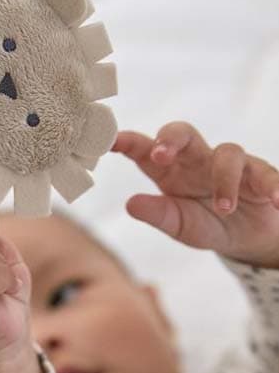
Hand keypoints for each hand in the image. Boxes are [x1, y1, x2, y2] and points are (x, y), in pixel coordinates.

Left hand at [113, 122, 278, 268]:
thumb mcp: (179, 225)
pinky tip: (275, 200)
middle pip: (183, 133)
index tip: (110, 141)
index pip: (145, 149)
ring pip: (227, 153)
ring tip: (224, 207)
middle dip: (170, 138)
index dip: (127, 142)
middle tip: (160, 155)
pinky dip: (273, 185)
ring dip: (224, 179)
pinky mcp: (261, 176)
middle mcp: (196, 160)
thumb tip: (130, 204)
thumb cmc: (206, 224)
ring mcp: (230, 165)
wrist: (247, 239)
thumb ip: (157, 214)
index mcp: (169, 170)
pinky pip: (267, 173)